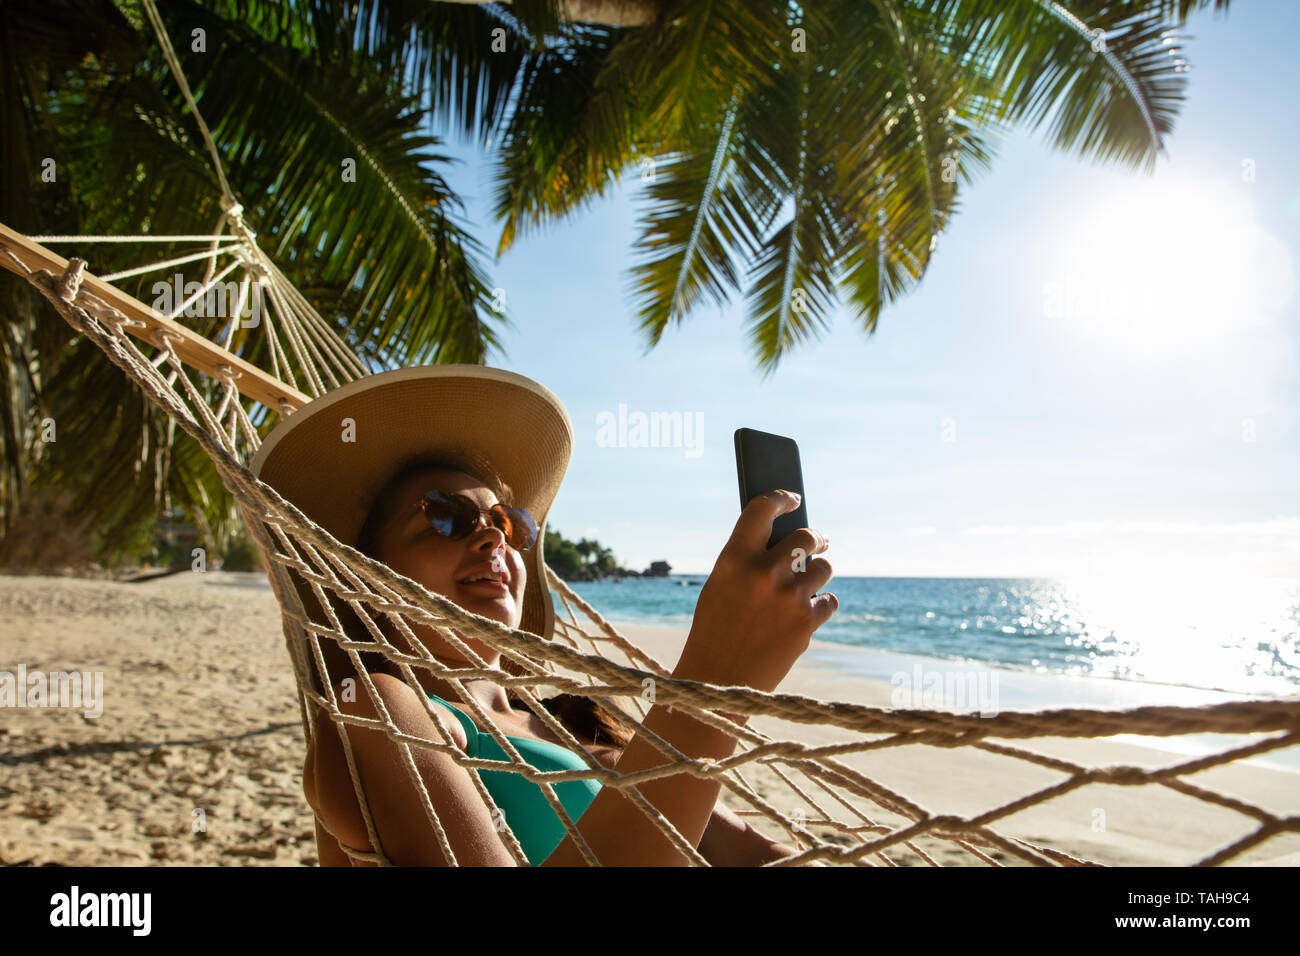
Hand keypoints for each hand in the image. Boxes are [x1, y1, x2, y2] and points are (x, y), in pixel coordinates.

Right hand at [676, 490, 836, 693]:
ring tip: (804, 587)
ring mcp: (788, 598)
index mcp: (732, 560)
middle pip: (807, 537)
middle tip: (819, 542)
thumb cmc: (715, 633)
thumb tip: (786, 541)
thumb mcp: (720, 587)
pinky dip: (820, 606)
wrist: (717, 686)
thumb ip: (748, 562)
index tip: (793, 499)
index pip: (761, 510)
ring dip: (817, 575)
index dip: (781, 498)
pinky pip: (829, 601)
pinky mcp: (806, 624)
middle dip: (816, 539)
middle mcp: (762, 574)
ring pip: (823, 568)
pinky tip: (805, 615)